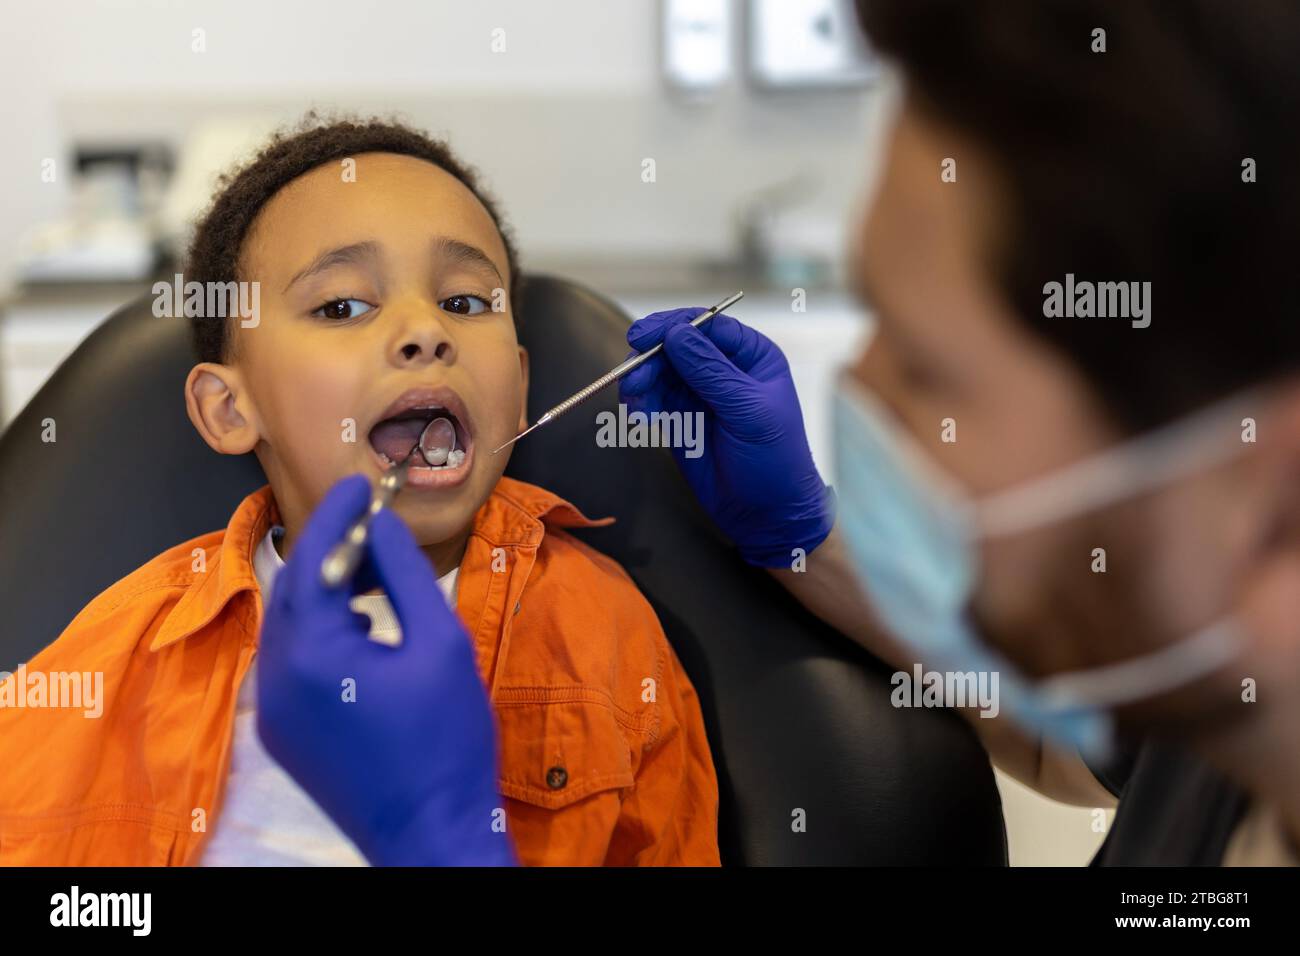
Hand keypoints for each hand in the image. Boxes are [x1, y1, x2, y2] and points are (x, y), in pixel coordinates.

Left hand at [256, 474, 514, 865]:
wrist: (432, 833)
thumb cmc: (447, 739)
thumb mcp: (441, 643)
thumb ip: (406, 575)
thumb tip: (382, 525)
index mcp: (312, 655)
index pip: (310, 559)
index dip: (336, 514)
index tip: (362, 484)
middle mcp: (277, 680)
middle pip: (293, 590)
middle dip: (334, 552)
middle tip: (379, 528)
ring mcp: (274, 712)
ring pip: (291, 626)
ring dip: (328, 592)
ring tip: (379, 577)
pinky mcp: (284, 735)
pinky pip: (293, 663)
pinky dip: (322, 632)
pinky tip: (364, 627)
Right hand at [619, 307, 833, 567]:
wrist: (767, 513)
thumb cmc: (774, 460)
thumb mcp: (748, 412)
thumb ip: (712, 372)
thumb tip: (676, 333)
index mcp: (751, 356)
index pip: (707, 325)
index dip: (672, 326)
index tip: (642, 338)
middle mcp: (724, 367)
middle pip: (675, 345)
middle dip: (650, 359)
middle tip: (632, 380)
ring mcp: (700, 392)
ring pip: (659, 371)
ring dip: (641, 384)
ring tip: (637, 409)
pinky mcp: (680, 417)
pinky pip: (652, 398)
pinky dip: (641, 404)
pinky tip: (641, 419)